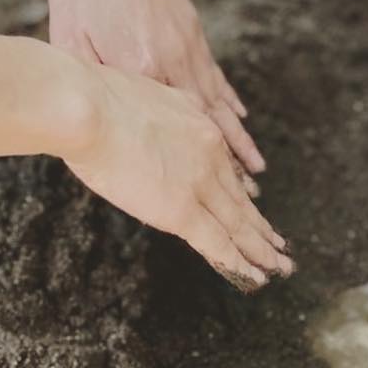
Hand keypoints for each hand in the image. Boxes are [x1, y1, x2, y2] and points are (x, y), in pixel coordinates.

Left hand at [47, 0, 263, 176]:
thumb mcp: (68, 37)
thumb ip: (87, 81)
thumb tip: (89, 117)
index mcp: (140, 66)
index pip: (175, 124)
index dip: (198, 158)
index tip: (218, 187)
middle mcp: (171, 57)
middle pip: (206, 116)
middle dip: (231, 155)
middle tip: (252, 191)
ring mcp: (185, 40)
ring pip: (216, 96)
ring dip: (234, 131)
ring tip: (255, 164)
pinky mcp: (189, 24)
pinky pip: (213, 69)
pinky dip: (227, 94)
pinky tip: (238, 112)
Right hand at [62, 59, 293, 290]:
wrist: (88, 108)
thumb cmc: (97, 97)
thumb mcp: (146, 92)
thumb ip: (161, 114)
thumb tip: (156, 125)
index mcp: (197, 124)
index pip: (226, 165)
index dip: (242, 189)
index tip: (254, 201)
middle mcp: (208, 153)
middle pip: (240, 198)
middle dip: (260, 225)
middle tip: (278, 244)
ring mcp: (198, 183)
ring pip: (238, 223)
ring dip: (260, 248)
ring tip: (279, 264)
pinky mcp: (181, 210)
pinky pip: (218, 243)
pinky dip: (240, 261)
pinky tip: (255, 275)